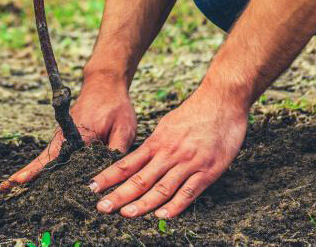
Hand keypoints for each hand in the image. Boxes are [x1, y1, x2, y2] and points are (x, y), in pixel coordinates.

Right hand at [1, 76, 136, 189]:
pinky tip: (34, 178)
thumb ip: (117, 152)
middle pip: (43, 159)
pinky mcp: (65, 137)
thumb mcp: (124, 129)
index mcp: (78, 135)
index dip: (37, 170)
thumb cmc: (116, 106)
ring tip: (10, 186)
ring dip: (31, 171)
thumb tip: (111, 176)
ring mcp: (63, 136)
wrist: (105, 84)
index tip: (20, 180)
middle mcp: (65, 136)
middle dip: (26, 174)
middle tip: (5, 188)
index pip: (54, 157)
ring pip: (45, 158)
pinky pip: (52, 154)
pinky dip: (41, 166)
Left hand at [90, 87, 246, 218]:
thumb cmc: (196, 112)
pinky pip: (189, 191)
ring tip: (126, 214)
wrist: (222, 100)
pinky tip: (163, 216)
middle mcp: (169, 153)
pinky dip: (175, 206)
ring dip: (143, 203)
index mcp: (157, 142)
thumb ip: (156, 143)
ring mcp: (188, 162)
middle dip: (119, 195)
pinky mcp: (208, 170)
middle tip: (101, 207)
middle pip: (140, 178)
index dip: (109, 177)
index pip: (127, 163)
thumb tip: (142, 157)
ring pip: (161, 187)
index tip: (93, 187)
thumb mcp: (168, 124)